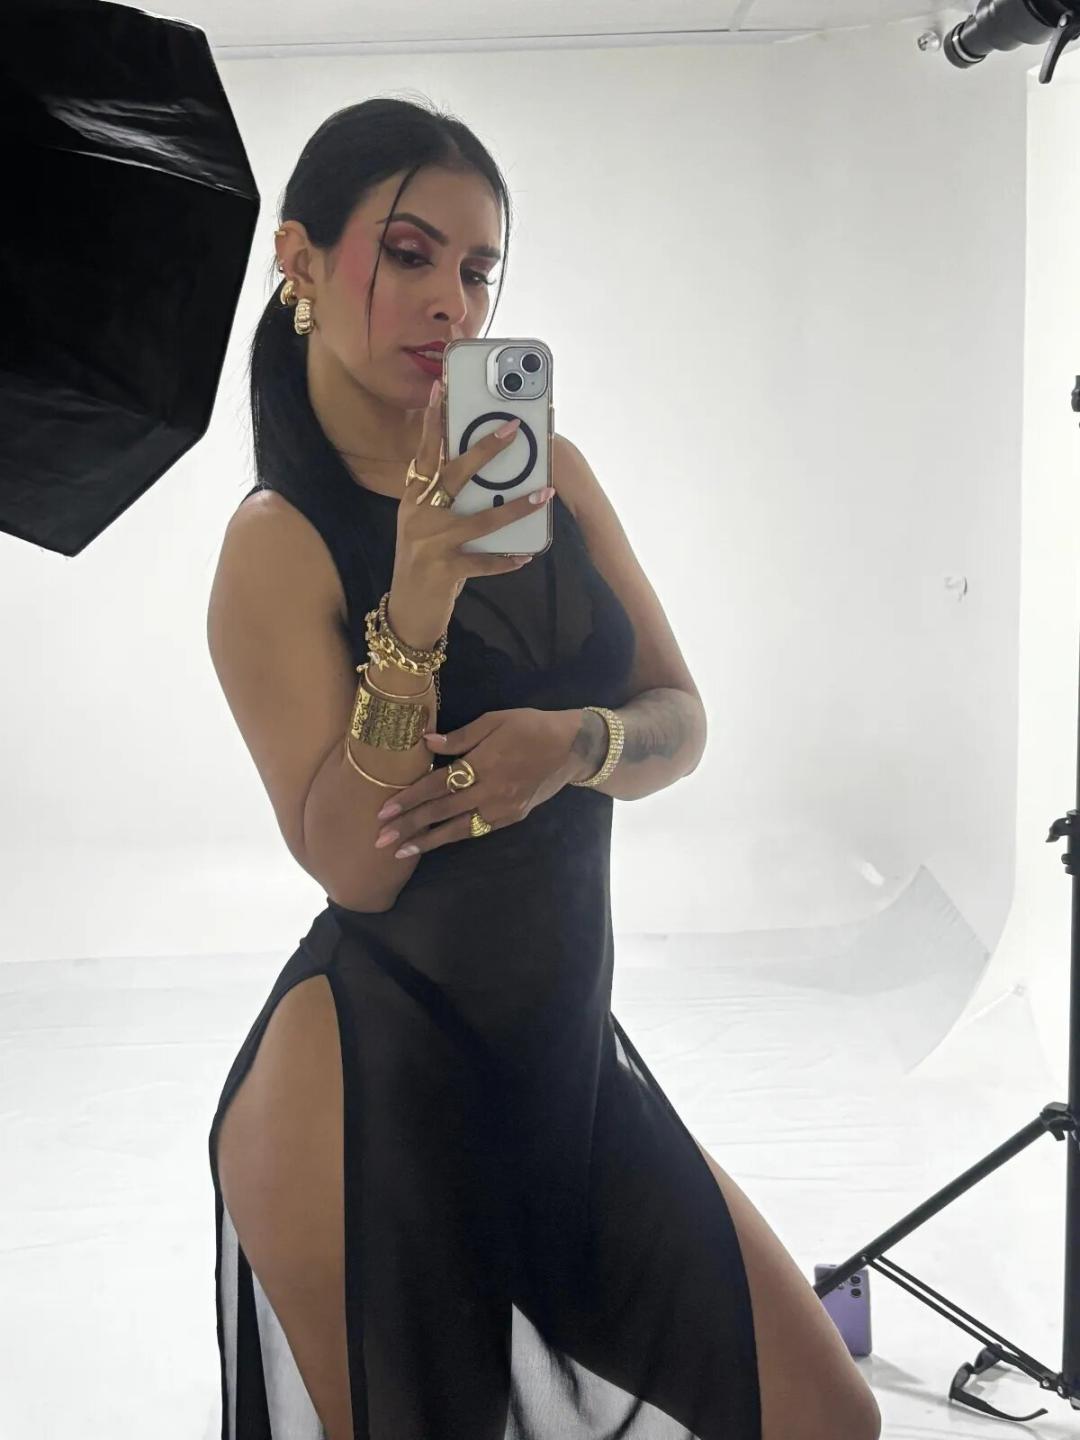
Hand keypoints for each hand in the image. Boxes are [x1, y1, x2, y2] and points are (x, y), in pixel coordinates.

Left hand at [371, 708, 578, 857]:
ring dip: (426, 841)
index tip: (385, 811)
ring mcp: (502, 808)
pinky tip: (435, 843)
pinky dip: (453, 837)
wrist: (572, 748)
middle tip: (381, 840)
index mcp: (484, 763)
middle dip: (409, 826)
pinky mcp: (512, 817)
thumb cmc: (530, 726)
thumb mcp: (495, 720)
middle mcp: (491, 791)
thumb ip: (460, 736)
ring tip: (401, 852)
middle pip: (442, 811)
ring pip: (457, 829)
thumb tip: (425, 743)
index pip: (438, 784)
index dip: (410, 799)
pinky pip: (476, 829)